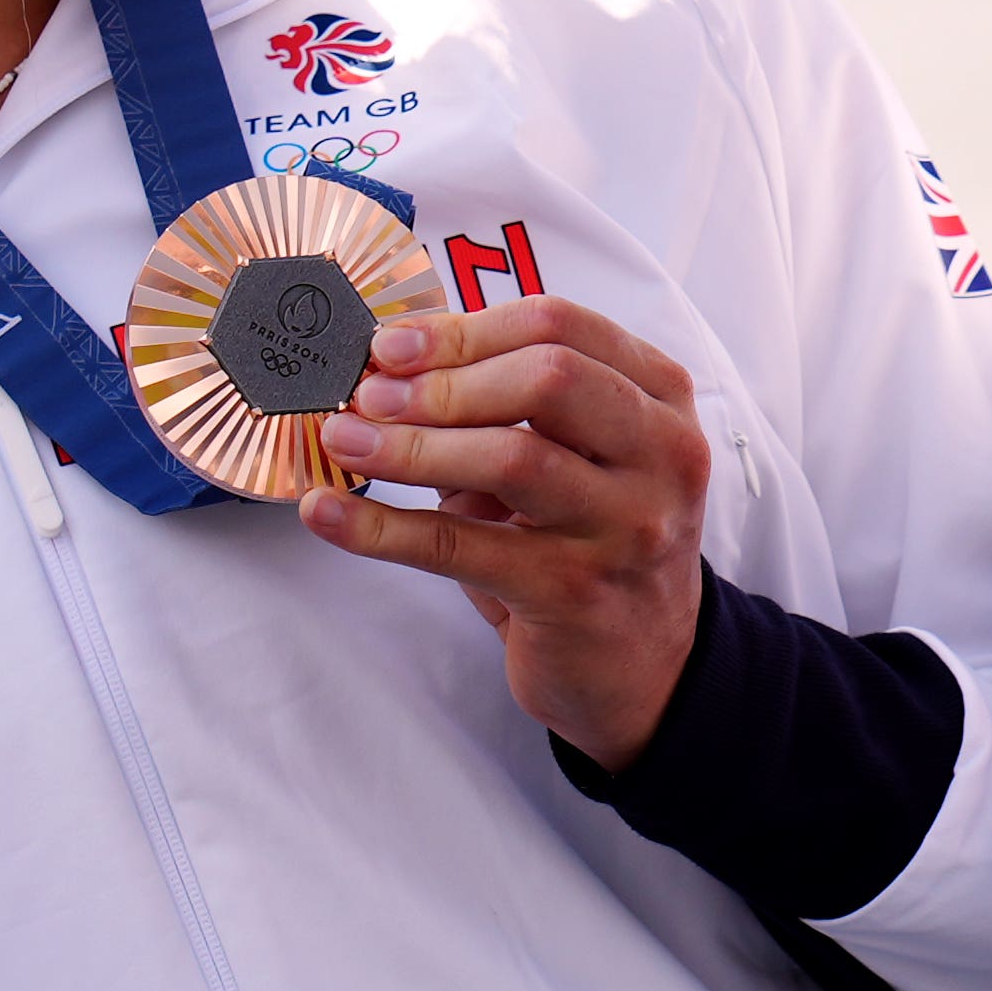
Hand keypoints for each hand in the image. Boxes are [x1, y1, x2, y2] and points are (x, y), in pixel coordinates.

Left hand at [302, 296, 709, 767]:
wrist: (643, 663)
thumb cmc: (594, 541)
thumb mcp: (579, 459)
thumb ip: (510, 408)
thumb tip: (392, 369)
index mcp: (661, 401)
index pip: (563, 327)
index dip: (465, 329)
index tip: (393, 345)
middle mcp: (662, 455)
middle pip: (549, 378)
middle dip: (442, 380)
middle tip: (369, 394)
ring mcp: (627, 525)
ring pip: (512, 457)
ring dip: (410, 444)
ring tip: (344, 439)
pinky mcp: (575, 592)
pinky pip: (461, 546)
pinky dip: (382, 527)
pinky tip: (329, 514)